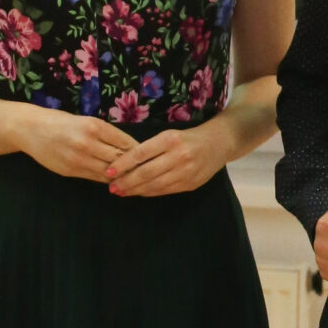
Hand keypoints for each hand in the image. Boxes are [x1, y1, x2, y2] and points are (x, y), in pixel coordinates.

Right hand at [19, 107, 137, 181]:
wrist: (31, 129)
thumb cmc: (61, 121)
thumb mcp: (86, 121)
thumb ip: (105, 134)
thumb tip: (130, 148)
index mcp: (95, 126)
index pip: (126, 143)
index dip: (139, 152)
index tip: (148, 156)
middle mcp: (88, 142)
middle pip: (120, 159)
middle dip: (134, 166)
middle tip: (146, 171)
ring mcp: (79, 159)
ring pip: (110, 172)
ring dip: (122, 176)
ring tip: (134, 179)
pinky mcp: (71, 171)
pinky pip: (96, 178)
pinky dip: (108, 179)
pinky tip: (116, 181)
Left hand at [107, 119, 232, 196]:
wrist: (219, 143)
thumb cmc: (188, 138)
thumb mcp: (169, 135)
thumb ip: (150, 148)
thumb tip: (124, 163)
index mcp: (170, 139)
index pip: (141, 153)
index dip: (123, 164)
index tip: (109, 171)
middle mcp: (178, 155)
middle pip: (146, 172)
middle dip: (126, 181)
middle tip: (111, 186)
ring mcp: (186, 171)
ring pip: (155, 185)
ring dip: (135, 190)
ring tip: (121, 191)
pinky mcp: (190, 184)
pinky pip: (165, 191)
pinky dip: (149, 192)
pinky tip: (139, 192)